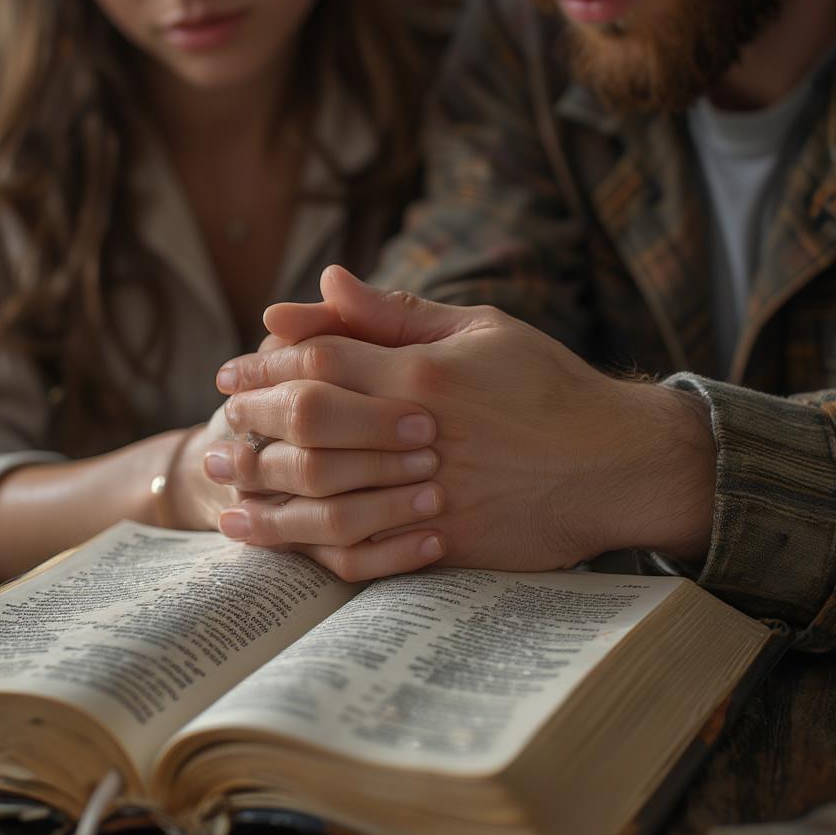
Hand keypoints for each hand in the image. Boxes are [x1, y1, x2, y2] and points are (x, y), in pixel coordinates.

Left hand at [210, 267, 716, 576]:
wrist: (617, 461)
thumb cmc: (549, 386)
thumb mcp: (482, 329)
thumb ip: (397, 312)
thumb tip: (327, 281)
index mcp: (426, 372)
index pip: (319, 359)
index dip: (263, 366)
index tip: (228, 375)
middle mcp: (421, 433)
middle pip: (308, 426)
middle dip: (251, 428)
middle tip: (218, 434)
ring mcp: (434, 495)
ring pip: (326, 500)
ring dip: (265, 499)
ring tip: (224, 495)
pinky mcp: (450, 544)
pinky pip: (368, 553)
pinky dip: (316, 550)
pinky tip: (282, 546)